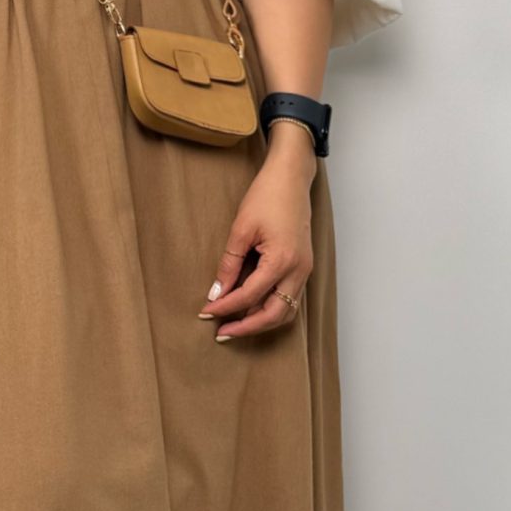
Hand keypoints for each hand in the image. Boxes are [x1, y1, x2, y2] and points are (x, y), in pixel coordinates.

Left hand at [199, 129, 315, 339]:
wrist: (291, 178)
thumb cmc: (267, 196)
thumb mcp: (241, 229)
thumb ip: (229, 264)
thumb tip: (217, 292)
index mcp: (282, 261)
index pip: (250, 296)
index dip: (226, 307)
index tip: (206, 313)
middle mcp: (298, 271)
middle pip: (274, 315)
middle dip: (247, 327)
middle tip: (221, 332)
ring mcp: (305, 270)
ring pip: (287, 311)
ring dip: (261, 321)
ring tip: (235, 324)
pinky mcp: (304, 266)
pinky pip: (291, 298)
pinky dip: (272, 308)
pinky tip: (252, 307)